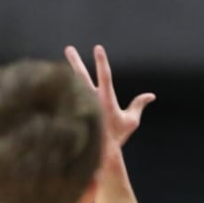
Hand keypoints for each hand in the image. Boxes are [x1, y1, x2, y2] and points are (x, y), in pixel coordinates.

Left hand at [64, 45, 155, 166]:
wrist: (100, 154)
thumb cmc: (117, 137)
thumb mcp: (131, 122)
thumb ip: (138, 105)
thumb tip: (151, 96)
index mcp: (106, 100)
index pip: (104, 76)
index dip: (101, 61)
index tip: (98, 47)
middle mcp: (91, 101)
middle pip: (81, 76)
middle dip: (76, 61)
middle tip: (69, 48)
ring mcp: (80, 106)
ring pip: (70, 85)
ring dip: (65, 72)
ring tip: (58, 64)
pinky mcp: (73, 112)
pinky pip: (65, 98)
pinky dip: (60, 89)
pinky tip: (52, 82)